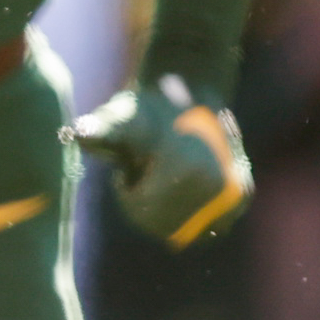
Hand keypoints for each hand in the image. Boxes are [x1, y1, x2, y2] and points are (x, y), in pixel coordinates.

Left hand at [70, 77, 253, 248]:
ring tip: (176, 171)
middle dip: (154, 199)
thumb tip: (78, 132)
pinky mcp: (242, 195)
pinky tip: (194, 182)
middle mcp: (213, 185)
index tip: (139, 158)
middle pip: (166, 224)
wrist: (193, 90)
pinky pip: (211, 226)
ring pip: (189, 228)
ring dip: (177, 207)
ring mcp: (231, 192)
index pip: (142, 211)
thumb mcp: (120, 119)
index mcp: (183, 174)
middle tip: (158, 165)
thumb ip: (99, 130)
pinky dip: (198, 212)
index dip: (131, 187)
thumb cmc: (148, 108)